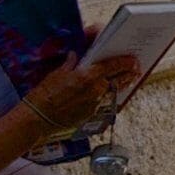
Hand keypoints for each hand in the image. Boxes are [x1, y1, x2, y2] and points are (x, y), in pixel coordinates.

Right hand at [20, 49, 141, 139]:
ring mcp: (95, 103)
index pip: (114, 66)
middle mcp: (95, 90)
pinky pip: (104, 101)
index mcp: (88, 76)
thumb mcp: (57, 73)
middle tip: (136, 68)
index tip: (133, 59)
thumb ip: (71, 64)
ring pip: (114, 91)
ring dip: (122, 84)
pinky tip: (109, 92)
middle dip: (130, 73)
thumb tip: (76, 56)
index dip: (126, 62)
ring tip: (129, 79)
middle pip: (120, 79)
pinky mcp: (90, 114)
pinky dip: (108, 95)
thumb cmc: (44, 94)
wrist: (37, 119)